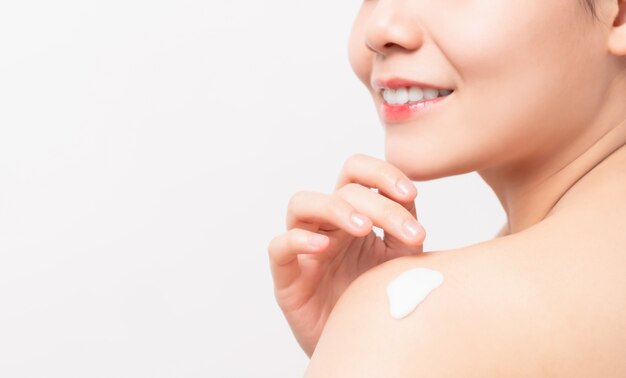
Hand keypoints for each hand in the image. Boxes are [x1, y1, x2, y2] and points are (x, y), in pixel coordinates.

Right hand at [267, 154, 425, 356]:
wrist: (361, 346)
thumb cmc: (376, 299)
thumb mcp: (400, 260)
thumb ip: (406, 229)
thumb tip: (409, 197)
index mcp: (353, 214)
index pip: (358, 172)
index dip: (382, 173)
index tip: (410, 193)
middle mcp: (327, 225)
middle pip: (343, 189)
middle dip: (379, 205)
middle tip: (409, 233)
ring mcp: (305, 248)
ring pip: (302, 204)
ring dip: (336, 209)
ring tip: (363, 229)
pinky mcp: (287, 276)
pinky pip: (279, 246)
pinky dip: (298, 240)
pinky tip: (324, 247)